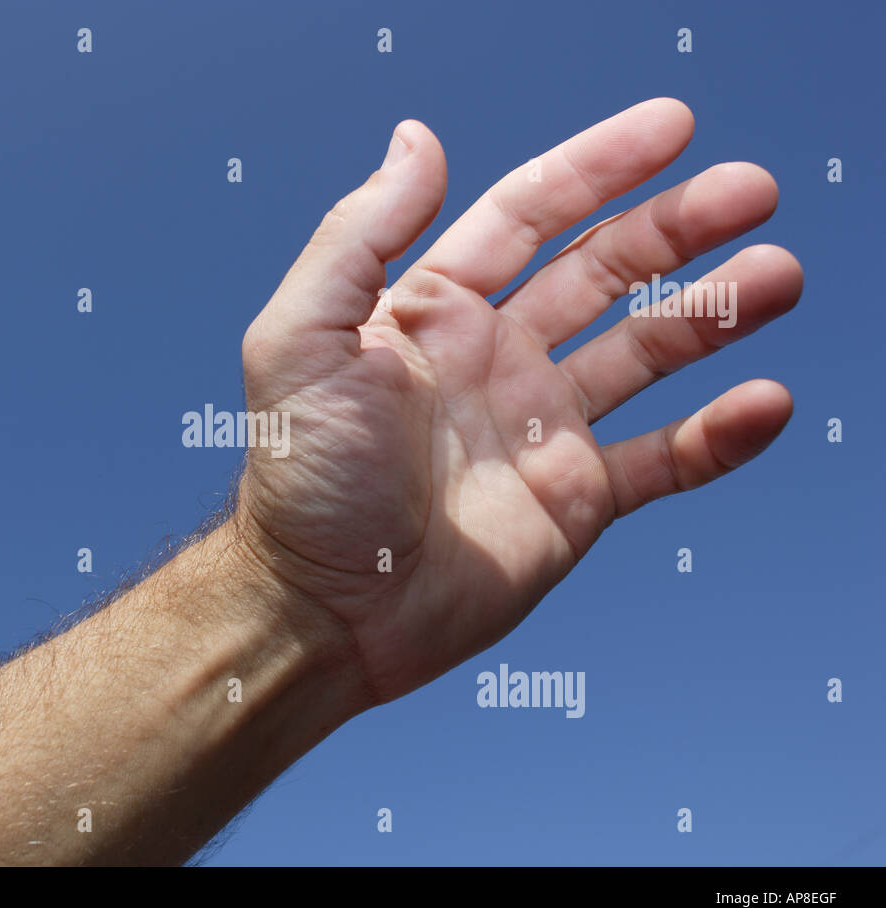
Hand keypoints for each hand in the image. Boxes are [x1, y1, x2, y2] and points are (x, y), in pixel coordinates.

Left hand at [235, 98, 802, 706]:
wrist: (324, 609)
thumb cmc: (300, 478)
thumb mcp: (301, 340)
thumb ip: (358, 237)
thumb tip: (417, 139)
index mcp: (434, 309)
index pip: (530, 214)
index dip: (600, 167)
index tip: (675, 126)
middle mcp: (495, 358)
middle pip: (604, 270)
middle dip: (677, 227)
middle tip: (754, 190)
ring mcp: (540, 428)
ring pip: (646, 352)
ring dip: (714, 311)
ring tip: (777, 275)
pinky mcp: (574, 500)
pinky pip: (663, 459)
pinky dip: (717, 436)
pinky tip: (765, 403)